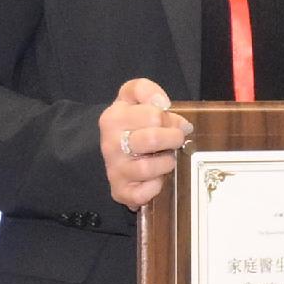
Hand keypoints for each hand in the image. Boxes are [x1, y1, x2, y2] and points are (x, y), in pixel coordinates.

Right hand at [97, 78, 189, 210]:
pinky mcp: (119, 191)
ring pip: (149, 167)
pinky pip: (142, 194)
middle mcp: (110, 144)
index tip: (172, 123)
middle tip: (175, 140)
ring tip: (165, 159)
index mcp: (113, 118)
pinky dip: (155, 188)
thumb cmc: (129, 123)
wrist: (108, 151)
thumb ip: (144, 89)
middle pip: (152, 138)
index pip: (153, 114)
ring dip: (167, 163)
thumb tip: (161, 102)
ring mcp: (114, 169)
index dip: (170, 119)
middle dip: (173, 139)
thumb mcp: (132, 98)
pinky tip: (157, 180)